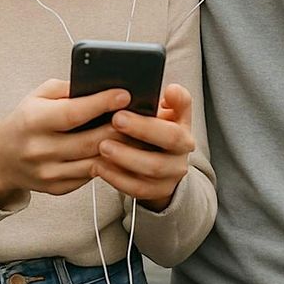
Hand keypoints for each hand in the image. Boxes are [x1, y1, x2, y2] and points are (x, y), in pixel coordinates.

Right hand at [0, 79, 130, 207]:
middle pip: (90, 141)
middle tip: (142, 115)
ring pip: (96, 162)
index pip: (72, 113)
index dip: (100, 103)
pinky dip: (108, 163)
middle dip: (120, 127)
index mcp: (33, 121)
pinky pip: (91, 175)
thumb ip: (67, 89)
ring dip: (121, 148)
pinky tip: (122, 151)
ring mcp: (49, 173)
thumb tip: (101, 85)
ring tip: (138, 134)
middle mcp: (40, 150)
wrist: (1, 158)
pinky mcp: (58, 188)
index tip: (124, 94)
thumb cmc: (26, 120)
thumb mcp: (38, 96)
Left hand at [93, 84, 195, 211]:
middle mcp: (183, 151)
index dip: (176, 101)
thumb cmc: (154, 134)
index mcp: (184, 125)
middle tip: (116, 119)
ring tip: (103, 146)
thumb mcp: (165, 115)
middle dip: (142, 128)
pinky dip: (117, 178)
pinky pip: (138, 187)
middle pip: (170, 139)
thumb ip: (170, 100)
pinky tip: (100, 167)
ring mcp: (172, 174)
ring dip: (126, 156)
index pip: (184, 109)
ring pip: (153, 167)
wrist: (161, 170)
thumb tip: (171, 90)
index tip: (159, 95)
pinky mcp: (158, 192)